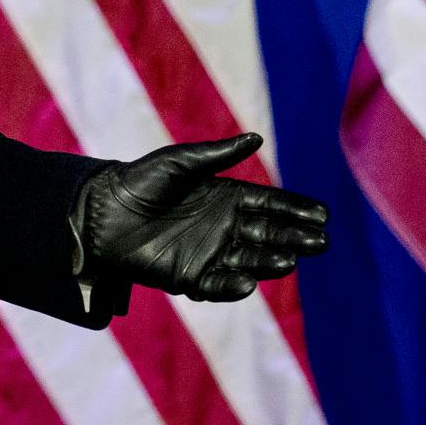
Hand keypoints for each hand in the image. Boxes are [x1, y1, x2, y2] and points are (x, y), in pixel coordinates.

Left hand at [80, 133, 327, 302]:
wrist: (103, 213)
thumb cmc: (141, 181)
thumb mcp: (179, 162)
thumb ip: (216, 155)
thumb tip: (256, 138)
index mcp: (227, 197)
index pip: (271, 204)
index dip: (296, 209)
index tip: (323, 214)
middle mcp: (226, 227)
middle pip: (270, 234)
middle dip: (296, 237)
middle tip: (321, 241)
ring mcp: (211, 253)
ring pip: (251, 260)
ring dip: (271, 262)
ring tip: (291, 260)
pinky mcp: (190, 277)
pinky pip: (218, 285)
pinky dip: (233, 286)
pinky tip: (248, 282)